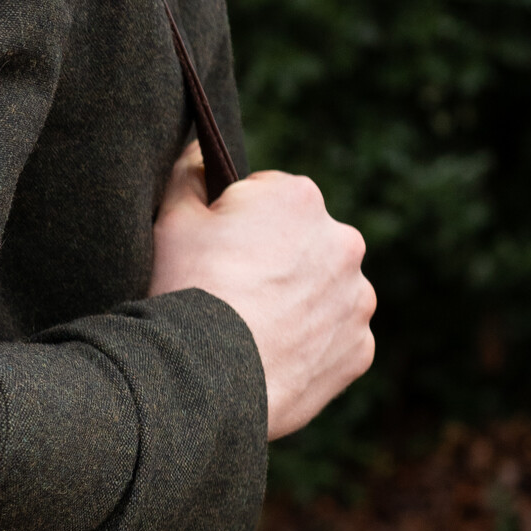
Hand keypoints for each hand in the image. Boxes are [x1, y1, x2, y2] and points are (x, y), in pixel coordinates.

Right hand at [150, 143, 375, 439]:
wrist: (205, 377)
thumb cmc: (185, 289)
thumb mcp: (170, 221)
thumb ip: (188, 175)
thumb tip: (198, 153)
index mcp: (298, 197)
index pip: (266, 197)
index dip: (231, 224)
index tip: (212, 253)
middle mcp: (343, 241)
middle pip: (302, 243)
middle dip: (273, 260)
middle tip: (227, 292)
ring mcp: (357, 298)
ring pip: (322, 292)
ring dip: (295, 303)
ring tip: (247, 330)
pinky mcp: (359, 349)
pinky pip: (333, 340)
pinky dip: (307, 346)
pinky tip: (268, 356)